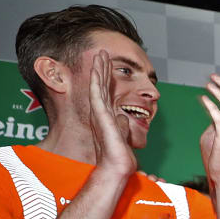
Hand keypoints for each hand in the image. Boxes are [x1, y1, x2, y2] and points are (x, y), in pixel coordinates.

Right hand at [87, 49, 134, 174]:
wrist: (118, 166)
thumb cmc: (120, 155)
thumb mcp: (124, 135)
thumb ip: (122, 124)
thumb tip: (124, 116)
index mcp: (106, 117)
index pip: (106, 93)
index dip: (107, 77)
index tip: (107, 64)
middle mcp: (101, 113)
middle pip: (101, 86)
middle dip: (101, 68)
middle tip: (101, 52)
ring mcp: (99, 113)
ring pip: (98, 85)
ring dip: (98, 69)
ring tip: (100, 54)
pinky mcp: (100, 115)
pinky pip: (97, 93)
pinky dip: (96, 80)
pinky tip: (96, 68)